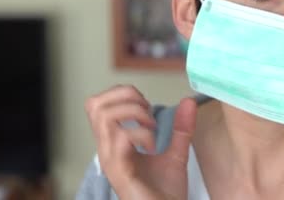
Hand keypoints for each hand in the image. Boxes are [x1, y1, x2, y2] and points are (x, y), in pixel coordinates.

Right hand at [85, 85, 196, 199]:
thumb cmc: (164, 193)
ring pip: (103, 116)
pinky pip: (120, 139)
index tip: (147, 107)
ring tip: (150, 128)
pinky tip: (152, 146)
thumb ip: (181, 129)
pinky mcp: (119, 171)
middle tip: (147, 113)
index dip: (122, 94)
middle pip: (95, 104)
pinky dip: (140, 134)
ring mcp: (111, 159)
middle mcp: (107, 149)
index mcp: (114, 143)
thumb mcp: (176, 154)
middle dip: (125, 98)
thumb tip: (188, 102)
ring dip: (132, 113)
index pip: (98, 103)